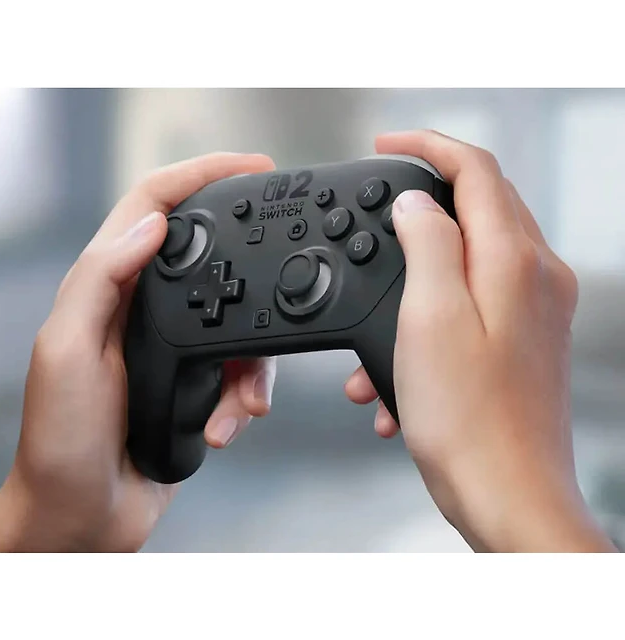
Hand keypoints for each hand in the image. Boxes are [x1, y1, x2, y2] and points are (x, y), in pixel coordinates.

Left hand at [0, 152, 277, 551]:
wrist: (85, 511)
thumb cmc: (62, 439)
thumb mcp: (68, 351)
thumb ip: (102, 281)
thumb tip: (151, 225)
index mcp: (105, 287)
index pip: (154, 205)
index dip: (201, 174)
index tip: (250, 166)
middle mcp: (142, 308)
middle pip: (209, 255)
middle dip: (249, 263)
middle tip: (285, 259)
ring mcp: (173, 344)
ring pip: (237, 323)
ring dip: (251, 364)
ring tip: (242, 402)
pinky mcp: (196, 380)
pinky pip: (241, 370)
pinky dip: (245, 397)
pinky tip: (228, 423)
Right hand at [345, 130, 615, 551]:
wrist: (507, 494)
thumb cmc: (469, 420)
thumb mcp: (430, 317)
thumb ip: (428, 243)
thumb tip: (416, 204)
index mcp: (514, 260)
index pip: (475, 169)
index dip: (427, 145)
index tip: (388, 144)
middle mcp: (535, 277)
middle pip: (479, 207)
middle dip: (422, 204)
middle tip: (381, 210)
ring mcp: (534, 309)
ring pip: (469, 260)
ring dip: (417, 278)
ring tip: (379, 326)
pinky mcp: (523, 339)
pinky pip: (472, 304)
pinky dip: (431, 318)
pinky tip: (400, 366)